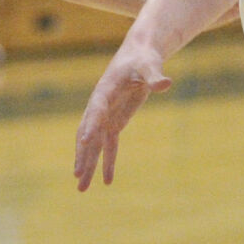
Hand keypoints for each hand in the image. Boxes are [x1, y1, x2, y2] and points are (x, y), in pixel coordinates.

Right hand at [73, 44, 171, 189]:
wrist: (139, 55)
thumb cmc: (143, 58)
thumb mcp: (149, 65)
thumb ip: (155, 76)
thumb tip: (165, 84)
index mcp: (104, 90)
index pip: (95, 111)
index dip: (91, 127)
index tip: (85, 144)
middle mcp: (100, 106)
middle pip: (88, 133)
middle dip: (82, 155)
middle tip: (78, 176)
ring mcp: (106, 116)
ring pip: (94, 144)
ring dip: (89, 165)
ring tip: (83, 188)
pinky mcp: (115, 122)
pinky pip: (110, 145)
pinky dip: (108, 162)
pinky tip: (107, 181)